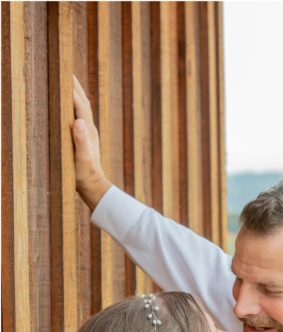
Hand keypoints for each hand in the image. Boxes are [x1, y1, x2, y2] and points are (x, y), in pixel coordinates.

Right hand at [72, 74, 111, 210]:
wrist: (94, 187)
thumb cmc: (86, 175)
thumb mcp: (82, 159)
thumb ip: (81, 140)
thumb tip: (79, 121)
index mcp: (88, 131)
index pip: (80, 105)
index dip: (72, 89)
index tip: (65, 74)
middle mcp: (90, 130)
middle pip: (83, 103)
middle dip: (76, 87)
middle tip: (66, 71)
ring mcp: (89, 134)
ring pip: (83, 109)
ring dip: (76, 94)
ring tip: (68, 83)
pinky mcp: (85, 140)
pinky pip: (80, 117)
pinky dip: (75, 107)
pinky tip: (70, 107)